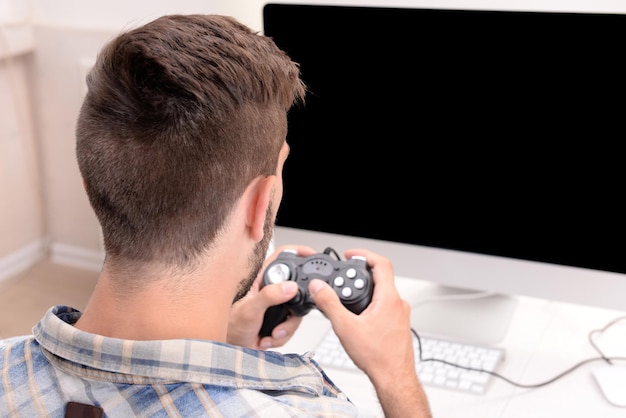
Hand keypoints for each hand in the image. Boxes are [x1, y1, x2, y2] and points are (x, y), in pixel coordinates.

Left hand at [226, 244, 315, 348]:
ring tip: (271, 332)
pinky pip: (292, 328)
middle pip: (297, 290)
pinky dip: (282, 336)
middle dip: (294, 310)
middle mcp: (270, 291)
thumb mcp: (249, 309)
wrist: (230, 351)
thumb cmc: (230, 326)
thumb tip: (290, 287)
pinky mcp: (279, 322)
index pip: (283, 258)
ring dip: (286, 328)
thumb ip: (269, 296)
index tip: (311, 256)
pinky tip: (267, 337)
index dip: (298, 252)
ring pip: (296, 312)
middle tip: (284, 318)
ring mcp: (276, 306)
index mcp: (262, 279)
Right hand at [309, 248, 430, 417]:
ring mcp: (400, 314)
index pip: (381, 263)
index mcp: (389, 298)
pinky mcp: (398, 325)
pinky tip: (359, 318)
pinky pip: (385, 306)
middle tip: (344, 278)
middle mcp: (398, 303)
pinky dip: (371, 305)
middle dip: (360, 275)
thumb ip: (329, 303)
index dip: (364, 254)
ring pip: (382, 292)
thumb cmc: (378, 357)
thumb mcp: (346, 327)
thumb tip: (318, 287)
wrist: (394, 379)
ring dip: (365, 291)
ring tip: (348, 299)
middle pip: (380, 277)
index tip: (351, 255)